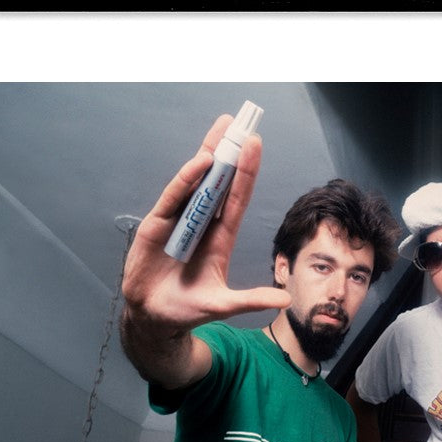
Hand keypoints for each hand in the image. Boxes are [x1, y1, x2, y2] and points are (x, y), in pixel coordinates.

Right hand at [122, 115, 290, 331]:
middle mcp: (201, 224)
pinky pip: (173, 198)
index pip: (237, 199)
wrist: (156, 318)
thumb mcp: (224, 305)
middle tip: (239, 124)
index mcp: (220, 238)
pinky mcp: (157, 227)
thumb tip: (285, 299)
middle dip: (228, 153)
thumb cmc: (189, 309)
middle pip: (218, 182)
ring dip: (207, 156)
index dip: (246, 174)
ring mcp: (178, 222)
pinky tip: (200, 163)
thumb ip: (251, 299)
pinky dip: (185, 180)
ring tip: (222, 133)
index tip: (255, 146)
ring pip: (194, 183)